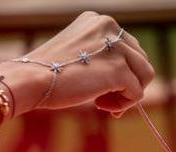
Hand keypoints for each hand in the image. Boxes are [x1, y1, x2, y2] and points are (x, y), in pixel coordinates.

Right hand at [0, 12, 154, 116]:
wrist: (30, 79)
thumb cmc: (49, 73)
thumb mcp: (79, 54)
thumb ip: (104, 58)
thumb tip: (132, 82)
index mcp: (100, 21)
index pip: (129, 47)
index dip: (123, 71)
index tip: (104, 87)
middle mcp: (111, 27)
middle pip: (141, 60)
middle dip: (127, 83)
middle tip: (105, 100)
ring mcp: (117, 47)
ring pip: (145, 75)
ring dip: (128, 94)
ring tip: (104, 104)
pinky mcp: (118, 69)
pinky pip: (137, 92)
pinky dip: (124, 104)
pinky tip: (101, 106)